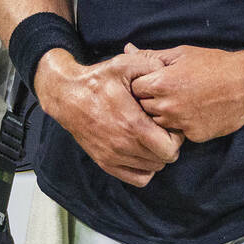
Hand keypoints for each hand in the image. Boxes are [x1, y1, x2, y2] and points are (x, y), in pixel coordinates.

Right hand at [34, 48, 183, 186]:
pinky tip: (142, 149)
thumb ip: (151, 66)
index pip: (170, 149)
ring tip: (152, 137)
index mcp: (132, 124)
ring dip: (156, 155)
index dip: (176, 137)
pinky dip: (144, 168)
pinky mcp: (105, 162)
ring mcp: (113, 156)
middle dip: (168, 145)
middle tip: (163, 129)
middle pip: (163, 160)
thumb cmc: (98, 79)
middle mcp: (123, 145)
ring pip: (152, 169)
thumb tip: (168, 74)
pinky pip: (137, 179)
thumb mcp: (125, 64)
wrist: (67, 95)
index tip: (170, 123)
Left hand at [126, 42, 243, 142]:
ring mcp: (180, 123)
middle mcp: (167, 106)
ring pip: (157, 123)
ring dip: (163, 114)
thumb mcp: (181, 54)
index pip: (133, 88)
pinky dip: (180, 124)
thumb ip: (151, 56)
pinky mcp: (193, 136)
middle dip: (149, 100)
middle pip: (142, 107)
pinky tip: (193, 111)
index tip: (152, 80)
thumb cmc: (214, 64)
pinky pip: (177, 132)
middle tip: (167, 90)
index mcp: (161, 83)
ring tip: (180, 100)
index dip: (142, 83)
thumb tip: (127, 50)